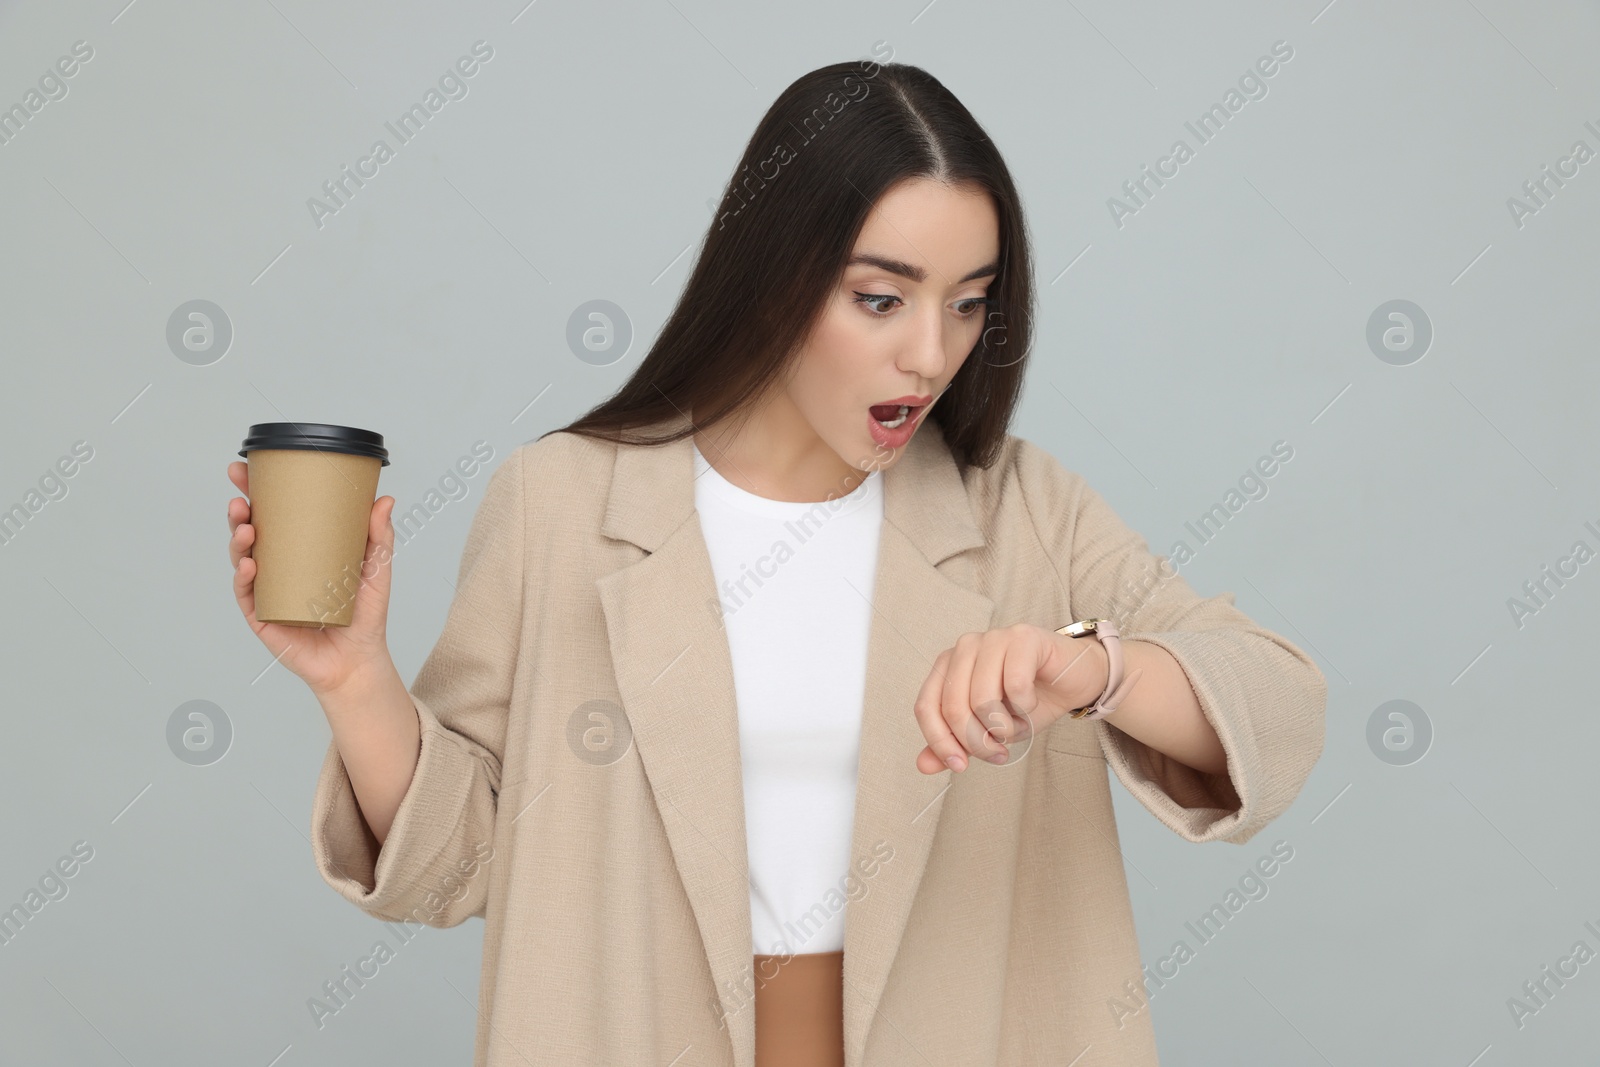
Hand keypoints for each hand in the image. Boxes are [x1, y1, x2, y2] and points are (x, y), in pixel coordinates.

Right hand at [226, 460, 398, 695]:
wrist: (359, 660)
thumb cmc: (365, 614)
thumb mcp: (376, 570)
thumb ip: (379, 537)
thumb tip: (385, 499)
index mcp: (298, 550)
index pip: (272, 515)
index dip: (254, 492)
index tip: (244, 469)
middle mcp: (277, 568)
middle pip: (250, 533)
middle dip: (239, 512)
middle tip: (239, 497)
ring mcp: (267, 592)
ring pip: (242, 560)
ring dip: (237, 540)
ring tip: (247, 526)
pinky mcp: (263, 618)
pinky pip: (247, 595)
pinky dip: (244, 579)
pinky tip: (248, 566)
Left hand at [913, 623, 1107, 773]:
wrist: (1073, 682)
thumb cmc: (1027, 701)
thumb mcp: (988, 730)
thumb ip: (955, 743)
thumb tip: (923, 765)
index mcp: (948, 666)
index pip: (926, 707)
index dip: (941, 742)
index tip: (961, 767)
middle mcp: (965, 647)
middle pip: (953, 707)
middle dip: (977, 742)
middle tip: (999, 753)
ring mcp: (993, 638)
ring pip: (982, 699)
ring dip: (1004, 726)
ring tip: (1019, 724)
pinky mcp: (1023, 637)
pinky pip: (1015, 685)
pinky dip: (1025, 707)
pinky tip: (1031, 702)